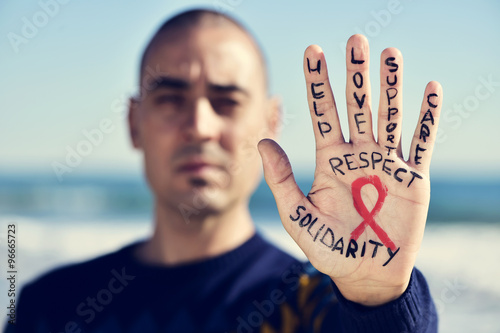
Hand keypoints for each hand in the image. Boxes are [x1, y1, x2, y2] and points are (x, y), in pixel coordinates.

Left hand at [258, 34, 441, 305]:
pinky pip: (422, 143)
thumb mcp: (298, 215)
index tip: (313, 52)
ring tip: (390, 54)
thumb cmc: (329, 248)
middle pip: (357, 106)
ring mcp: (387, 164)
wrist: (364, 274)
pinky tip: (430, 90)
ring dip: (391, 86)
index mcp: (331, 160)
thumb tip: (263, 140)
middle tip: (355, 39)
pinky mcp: (413, 178)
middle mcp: (359, 154)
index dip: (318, 84)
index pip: (324, 113)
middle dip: (355, 74)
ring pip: (389, 116)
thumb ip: (281, 179)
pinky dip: (427, 118)